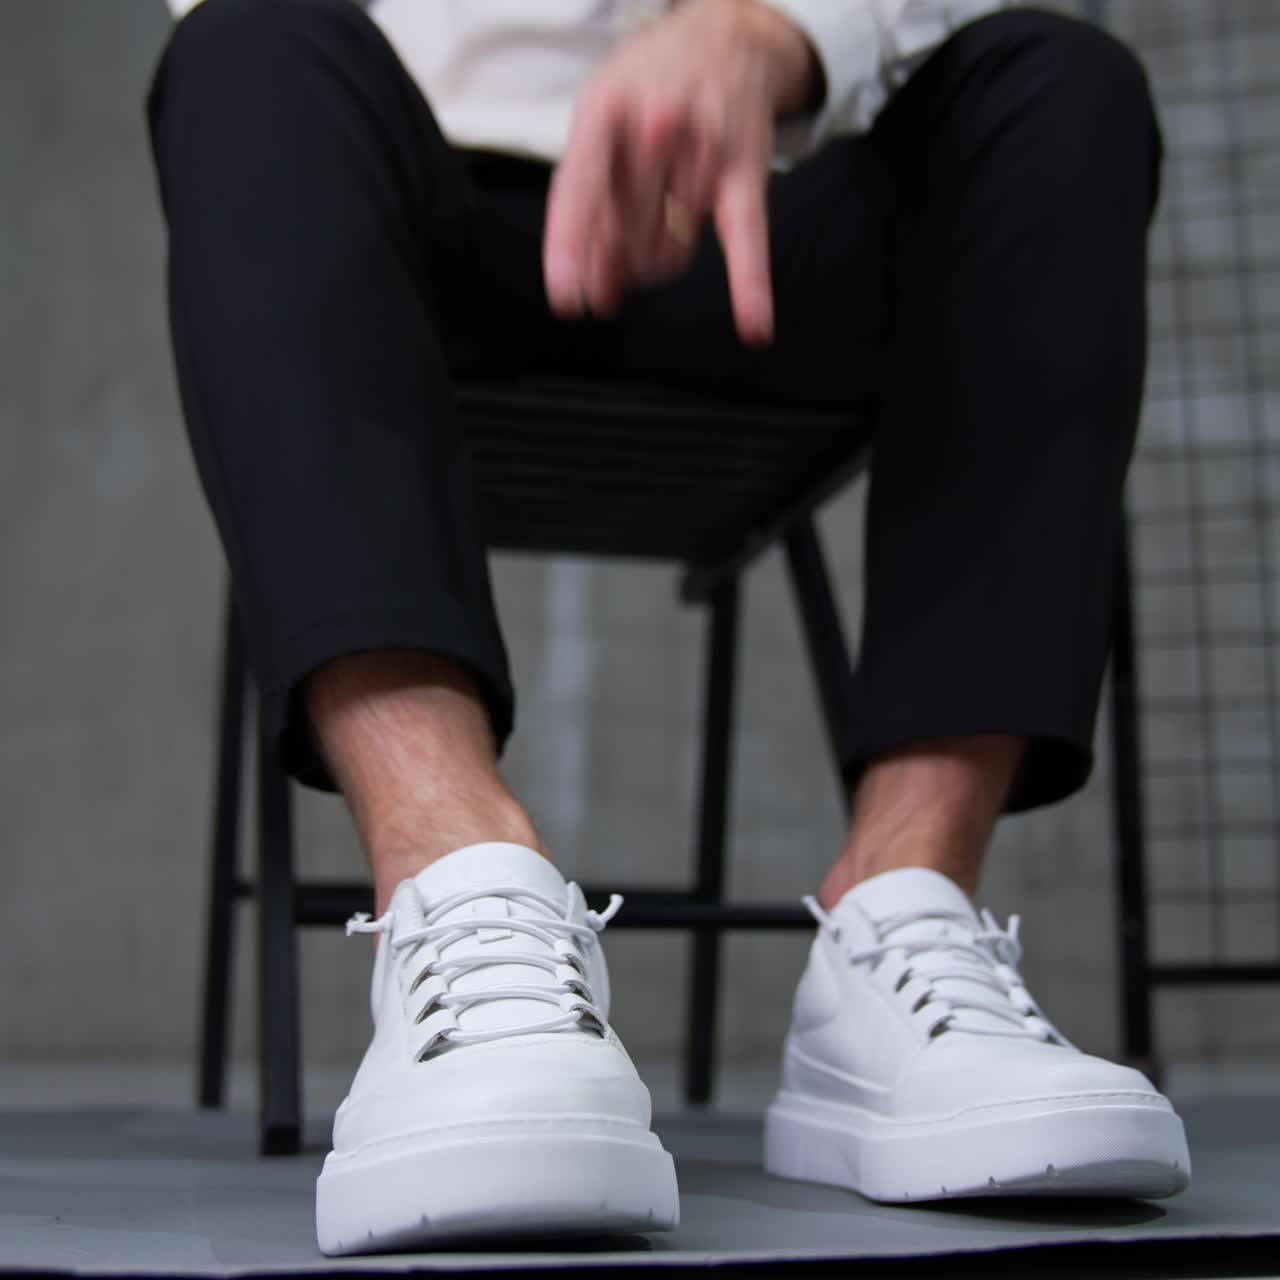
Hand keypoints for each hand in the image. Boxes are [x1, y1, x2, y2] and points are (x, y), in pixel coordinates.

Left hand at [542, 0, 819, 346]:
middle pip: (625, 233)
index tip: (566, 296)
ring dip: (656, 261)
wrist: (727, 41)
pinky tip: (755, 326)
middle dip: (617, 261)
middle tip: (614, 265)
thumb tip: (588, 278)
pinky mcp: (745, 173)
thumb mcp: (598, 115)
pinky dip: (751, 286)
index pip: (582, 192)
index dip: (570, 250)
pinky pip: (746, 240)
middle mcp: (656, 125)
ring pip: (670, 248)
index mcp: (608, 109)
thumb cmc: (651, 86)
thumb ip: (583, 192)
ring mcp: (704, 149)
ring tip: (654, 239)